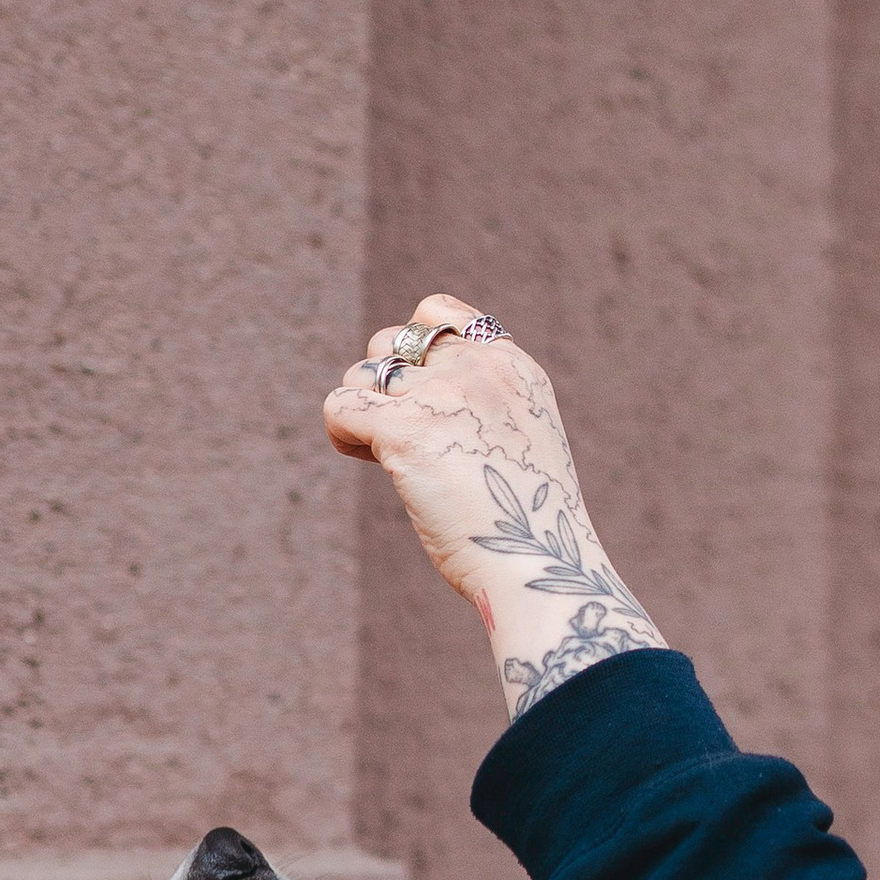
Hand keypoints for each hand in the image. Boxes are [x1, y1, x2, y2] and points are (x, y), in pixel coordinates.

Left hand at [322, 294, 666, 717]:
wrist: (540, 566)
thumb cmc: (528, 529)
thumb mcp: (520, 446)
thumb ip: (482, 410)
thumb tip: (413, 408)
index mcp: (513, 368)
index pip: (440, 314)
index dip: (415, 348)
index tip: (424, 398)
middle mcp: (479, 368)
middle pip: (392, 340)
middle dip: (385, 385)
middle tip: (403, 439)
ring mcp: (443, 394)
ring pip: (361, 372)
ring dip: (363, 413)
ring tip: (385, 457)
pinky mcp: (405, 428)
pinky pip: (339, 404)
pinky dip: (342, 433)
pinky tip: (365, 460)